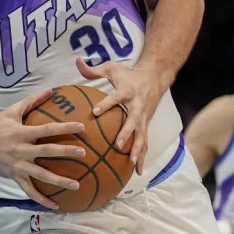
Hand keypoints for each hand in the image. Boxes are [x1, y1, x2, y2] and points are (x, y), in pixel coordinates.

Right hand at [0, 88, 86, 209]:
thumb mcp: (12, 112)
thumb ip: (31, 101)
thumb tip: (50, 90)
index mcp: (22, 133)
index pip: (47, 129)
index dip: (64, 127)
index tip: (81, 126)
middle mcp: (21, 150)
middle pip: (47, 152)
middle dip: (66, 152)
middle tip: (84, 153)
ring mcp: (18, 166)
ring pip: (41, 175)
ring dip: (59, 181)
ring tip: (77, 185)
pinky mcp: (15, 177)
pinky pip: (30, 191)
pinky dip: (42, 200)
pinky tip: (55, 205)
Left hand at [77, 57, 164, 173]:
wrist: (155, 77)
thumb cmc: (129, 74)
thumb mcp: (112, 68)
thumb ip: (93, 69)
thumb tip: (77, 60)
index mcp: (127, 92)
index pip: (115, 98)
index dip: (105, 104)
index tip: (94, 112)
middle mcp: (137, 106)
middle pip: (132, 122)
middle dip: (126, 134)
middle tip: (117, 145)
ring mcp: (143, 118)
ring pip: (142, 136)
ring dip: (137, 151)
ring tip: (131, 164)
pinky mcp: (146, 125)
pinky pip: (144, 143)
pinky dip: (142, 157)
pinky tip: (137, 172)